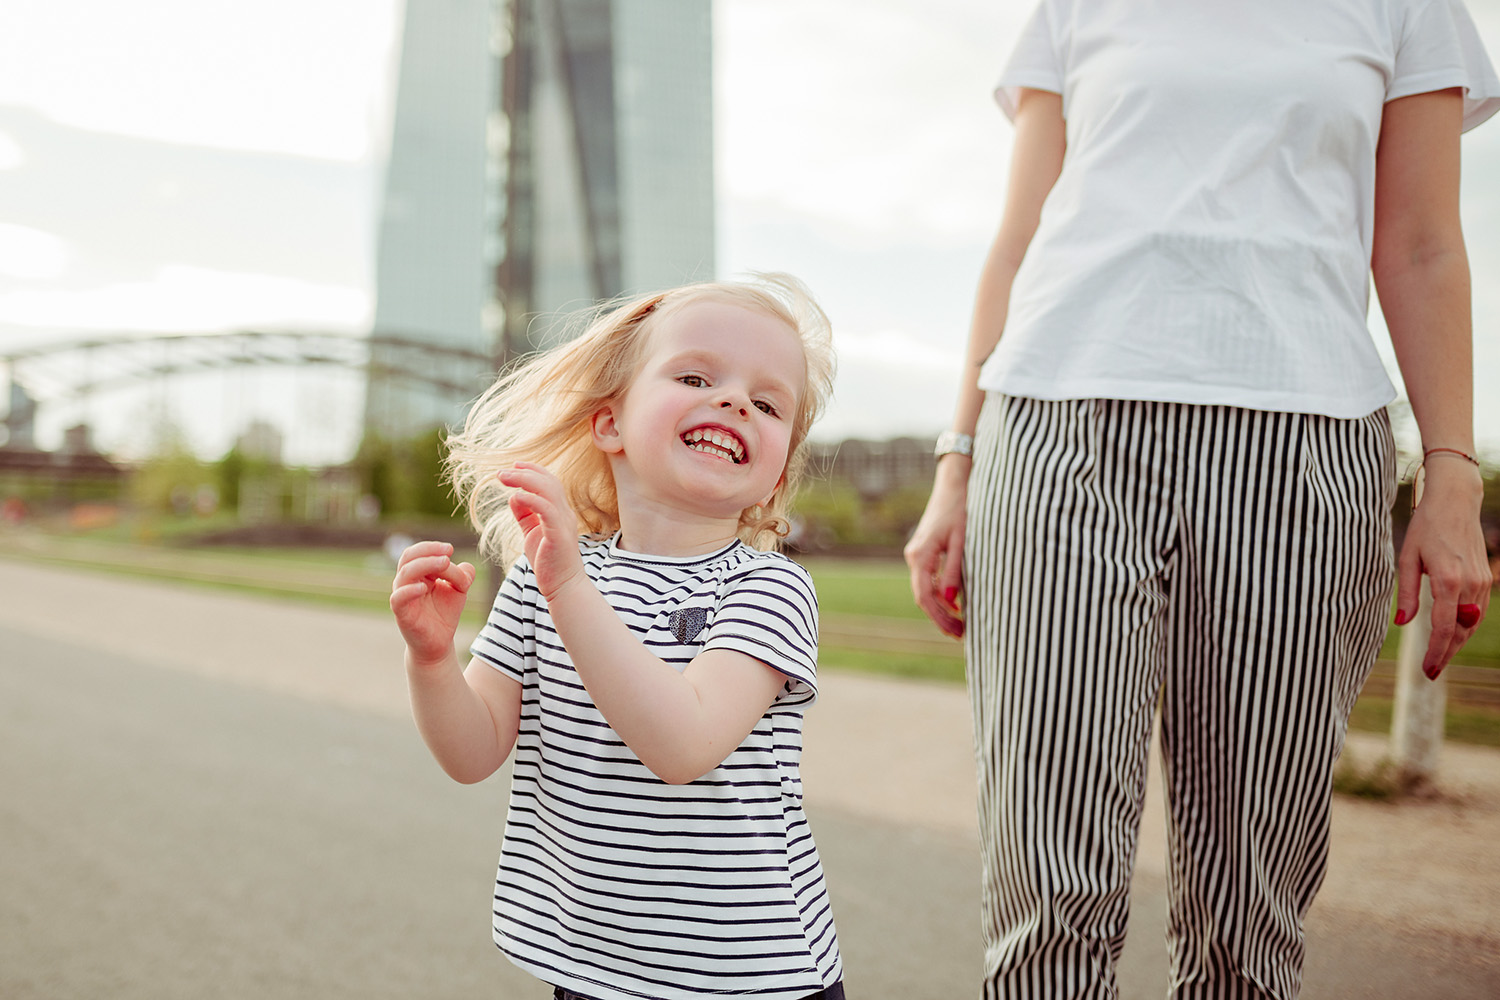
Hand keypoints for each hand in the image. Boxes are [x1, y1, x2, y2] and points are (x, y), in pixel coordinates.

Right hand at [390, 541, 475, 666]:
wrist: (439, 643)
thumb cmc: (444, 614)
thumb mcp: (459, 591)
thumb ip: (464, 575)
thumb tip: (466, 565)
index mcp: (417, 573)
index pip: (418, 552)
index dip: (432, 547)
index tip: (451, 549)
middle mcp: (406, 582)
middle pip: (409, 557)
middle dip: (428, 551)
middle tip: (448, 553)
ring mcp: (401, 596)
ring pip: (405, 573)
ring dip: (425, 564)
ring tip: (445, 563)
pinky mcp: (401, 613)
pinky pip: (398, 598)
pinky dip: (409, 590)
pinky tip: (424, 588)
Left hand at [500, 462, 584, 602]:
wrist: (563, 587)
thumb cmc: (548, 562)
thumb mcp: (532, 533)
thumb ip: (525, 514)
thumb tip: (514, 496)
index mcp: (559, 512)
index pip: (550, 482)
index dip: (533, 470)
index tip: (514, 465)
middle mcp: (565, 513)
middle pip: (548, 482)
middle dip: (524, 472)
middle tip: (502, 471)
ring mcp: (564, 522)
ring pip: (548, 491)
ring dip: (524, 480)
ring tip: (503, 477)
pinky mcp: (559, 534)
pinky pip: (546, 510)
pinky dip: (531, 500)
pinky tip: (515, 496)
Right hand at [904, 457, 969, 637]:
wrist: (954, 485)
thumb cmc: (961, 511)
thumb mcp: (962, 542)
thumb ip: (955, 572)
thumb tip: (951, 604)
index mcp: (920, 555)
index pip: (924, 596)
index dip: (939, 617)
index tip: (956, 632)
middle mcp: (913, 556)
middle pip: (922, 596)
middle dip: (941, 618)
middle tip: (961, 635)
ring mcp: (916, 554)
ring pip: (924, 590)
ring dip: (940, 609)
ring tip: (961, 625)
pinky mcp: (923, 552)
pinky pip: (927, 580)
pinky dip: (939, 595)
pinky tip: (955, 606)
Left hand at [1394, 465, 1489, 678]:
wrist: (1455, 503)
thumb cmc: (1425, 528)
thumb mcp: (1407, 558)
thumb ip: (1407, 592)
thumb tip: (1401, 623)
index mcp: (1448, 580)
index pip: (1443, 627)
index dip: (1436, 652)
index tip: (1427, 669)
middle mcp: (1470, 584)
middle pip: (1460, 631)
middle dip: (1446, 653)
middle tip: (1431, 672)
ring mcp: (1482, 581)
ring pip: (1471, 623)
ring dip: (1456, 642)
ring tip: (1438, 657)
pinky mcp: (1486, 578)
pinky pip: (1476, 611)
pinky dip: (1464, 626)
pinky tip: (1451, 634)